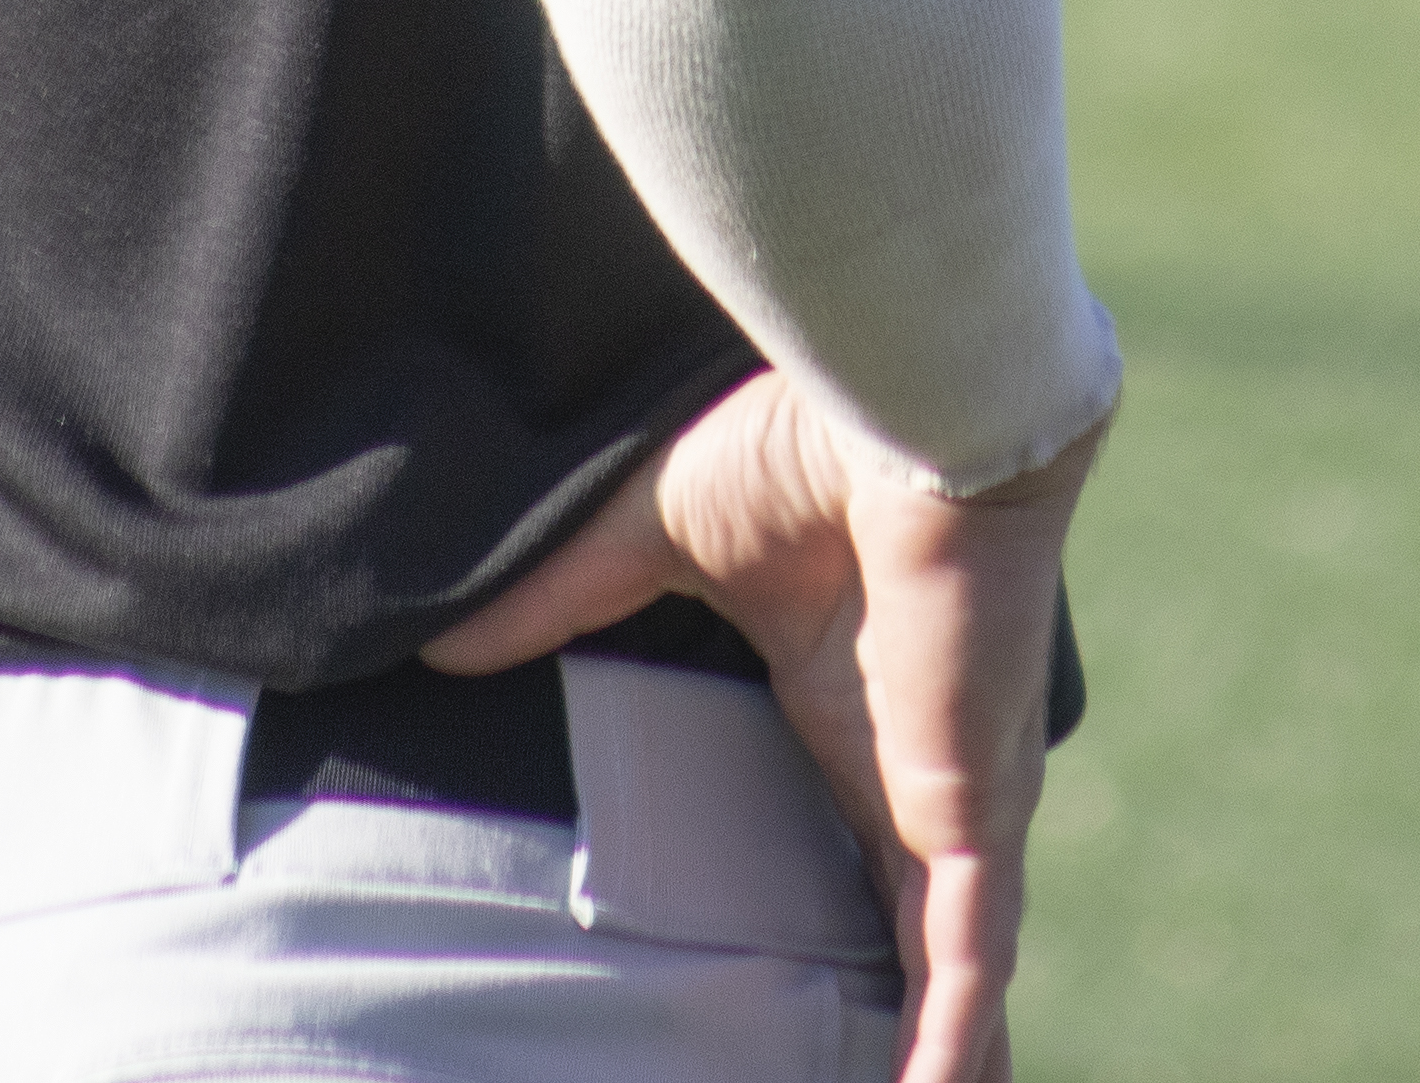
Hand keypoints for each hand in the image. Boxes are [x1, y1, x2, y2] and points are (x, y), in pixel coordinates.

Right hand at [428, 376, 1104, 1082]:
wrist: (896, 402)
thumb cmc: (801, 448)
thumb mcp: (660, 540)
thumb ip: (564, 599)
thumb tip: (447, 640)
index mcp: (861, 723)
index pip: (868, 862)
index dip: (861, 941)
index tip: (826, 1012)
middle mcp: (922, 781)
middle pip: (927, 948)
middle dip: (916, 1030)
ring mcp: (956, 806)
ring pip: (960, 978)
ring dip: (943, 1056)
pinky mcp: (972, 810)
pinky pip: (968, 960)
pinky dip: (953, 1040)